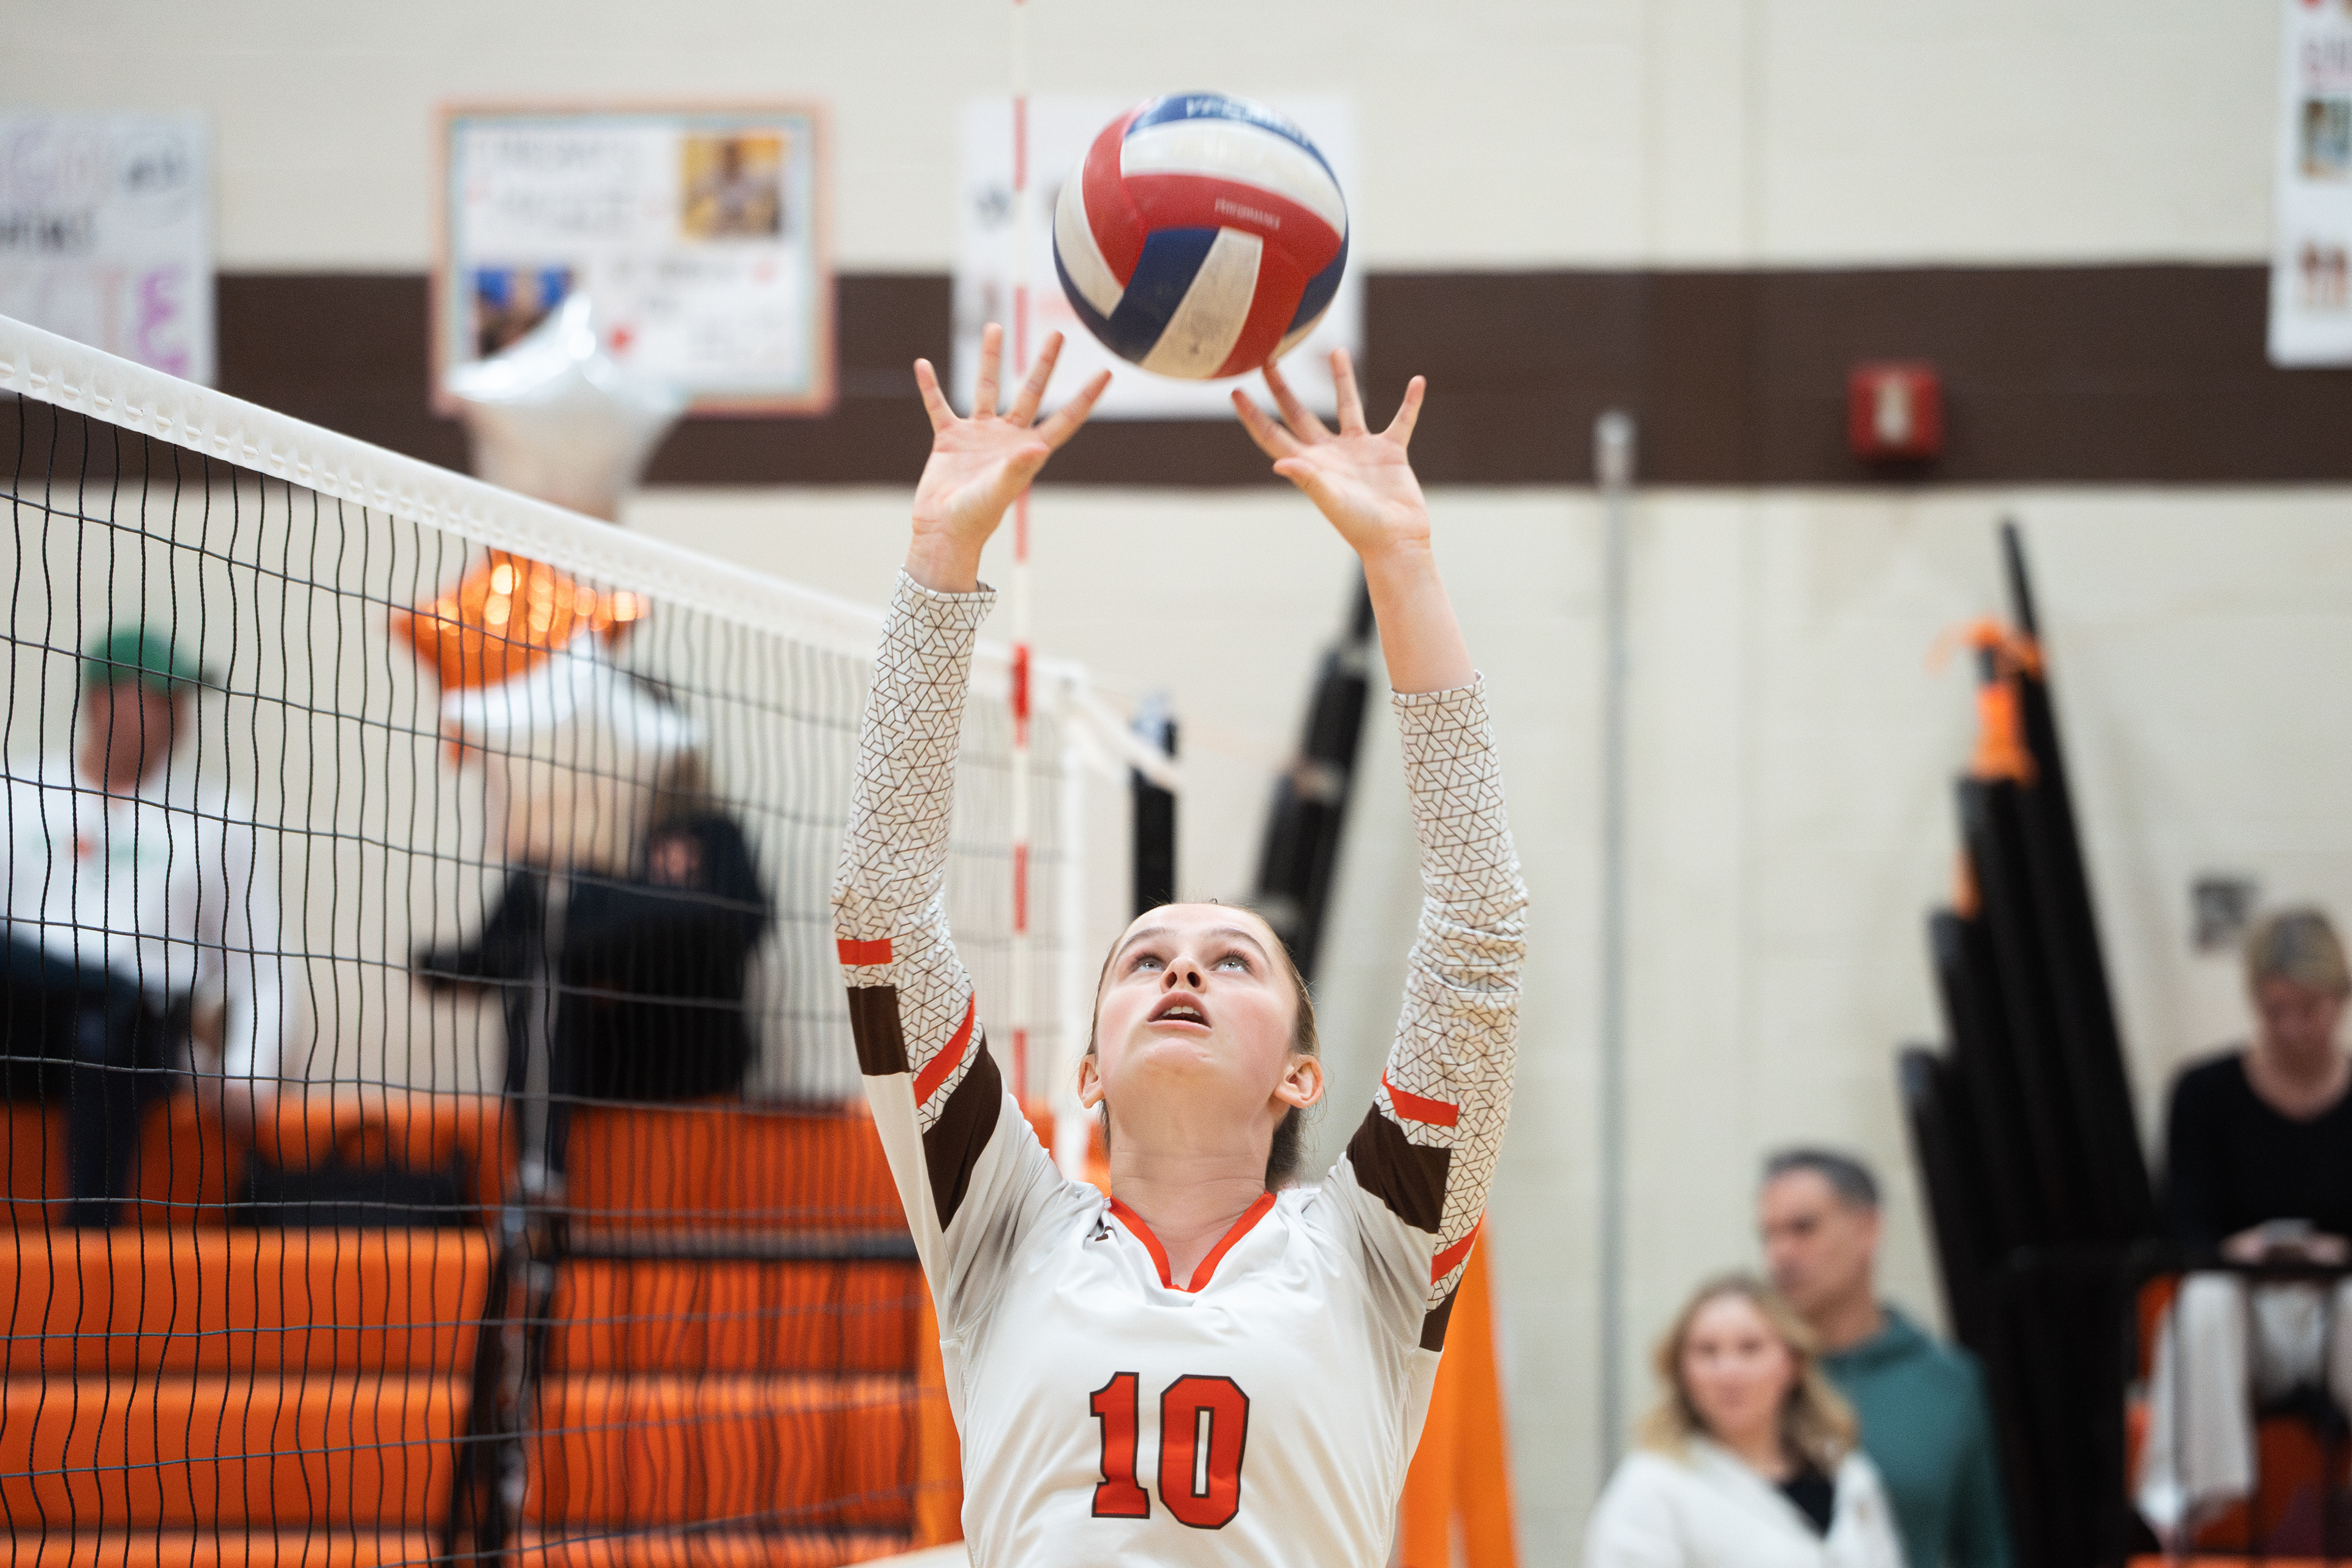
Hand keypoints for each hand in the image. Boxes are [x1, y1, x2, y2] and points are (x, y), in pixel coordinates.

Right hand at [908, 324, 1109, 592]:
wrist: (943, 531)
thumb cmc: (975, 518)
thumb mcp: (999, 491)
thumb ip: (1017, 468)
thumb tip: (1037, 446)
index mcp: (1028, 451)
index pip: (1065, 419)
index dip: (1085, 397)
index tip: (1106, 373)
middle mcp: (1007, 438)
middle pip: (1030, 392)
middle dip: (1044, 364)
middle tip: (1058, 335)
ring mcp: (978, 435)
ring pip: (985, 388)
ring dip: (989, 358)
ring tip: (994, 326)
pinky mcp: (948, 438)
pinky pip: (938, 405)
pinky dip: (930, 386)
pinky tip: (922, 364)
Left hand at [1233, 349, 1429, 564]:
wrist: (1397, 540)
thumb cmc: (1361, 527)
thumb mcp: (1331, 501)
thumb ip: (1308, 479)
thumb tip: (1280, 462)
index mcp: (1310, 464)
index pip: (1273, 435)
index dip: (1252, 415)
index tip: (1235, 391)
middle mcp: (1330, 453)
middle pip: (1299, 413)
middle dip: (1283, 388)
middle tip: (1268, 360)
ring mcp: (1360, 450)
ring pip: (1348, 405)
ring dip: (1343, 379)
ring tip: (1337, 351)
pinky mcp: (1390, 452)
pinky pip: (1401, 420)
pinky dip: (1410, 403)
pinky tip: (1417, 382)